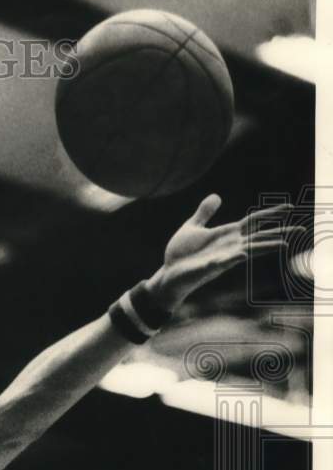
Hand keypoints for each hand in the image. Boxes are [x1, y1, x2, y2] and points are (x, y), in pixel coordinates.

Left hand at [148, 194, 303, 309]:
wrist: (168, 273)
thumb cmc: (182, 253)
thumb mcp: (193, 227)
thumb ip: (205, 213)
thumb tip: (216, 195)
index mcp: (227, 235)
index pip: (253, 222)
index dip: (270, 214)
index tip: (289, 207)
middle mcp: (229, 247)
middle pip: (258, 238)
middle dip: (278, 234)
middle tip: (301, 230)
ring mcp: (220, 258)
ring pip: (247, 252)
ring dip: (264, 248)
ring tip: (283, 244)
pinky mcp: (207, 268)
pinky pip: (220, 263)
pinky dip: (230, 258)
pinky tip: (241, 255)